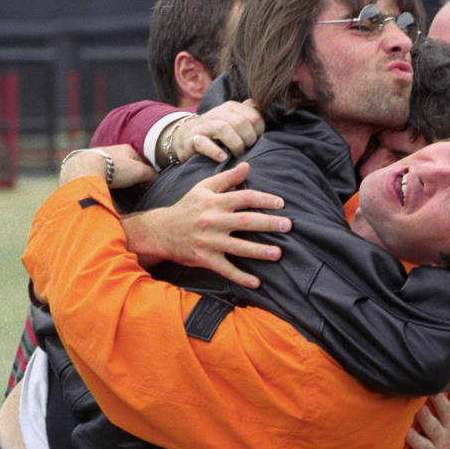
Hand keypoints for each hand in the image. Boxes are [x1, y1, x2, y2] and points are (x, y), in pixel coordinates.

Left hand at [61, 144, 155, 188]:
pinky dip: (107, 182)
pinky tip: (107, 189)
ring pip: (115, 171)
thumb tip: (157, 180)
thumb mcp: (139, 171)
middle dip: (132, 178)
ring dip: (119, 181)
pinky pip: (103, 175)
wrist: (86, 168)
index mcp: (127, 149)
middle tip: (134, 191)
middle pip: (128, 166)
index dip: (146, 175)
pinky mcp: (90, 166)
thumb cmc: (115, 168)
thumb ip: (151, 175)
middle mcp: (114, 151)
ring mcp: (101, 158)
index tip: (147, 187)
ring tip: (121, 193)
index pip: (142, 162)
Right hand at [120, 162, 290, 288]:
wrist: (160, 231)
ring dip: (259, 251)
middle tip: (288, 226)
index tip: (281, 204)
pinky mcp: (205, 258)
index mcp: (214, 202)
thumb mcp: (203, 188)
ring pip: (238, 247)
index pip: (244, 198)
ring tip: (278, 253)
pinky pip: (225, 269)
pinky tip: (257, 283)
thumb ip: (227, 178)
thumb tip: (248, 166)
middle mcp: (213, 221)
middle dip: (269, 223)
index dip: (264, 199)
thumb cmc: (186, 207)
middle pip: (245, 221)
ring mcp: (209, 241)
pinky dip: (241, 277)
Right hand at [167, 100, 265, 165]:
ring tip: (237, 154)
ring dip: (235, 144)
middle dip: (248, 139)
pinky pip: (203, 143)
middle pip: (240, 122)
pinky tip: (222, 158)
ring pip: (223, 128)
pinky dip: (214, 151)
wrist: (184, 137)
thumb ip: (248, 113)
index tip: (255, 141)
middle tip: (247, 150)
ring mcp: (203, 126)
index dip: (259, 131)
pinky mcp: (191, 140)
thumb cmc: (215, 133)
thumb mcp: (232, 120)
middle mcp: (217, 114)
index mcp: (230, 108)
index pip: (254, 116)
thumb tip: (263, 108)